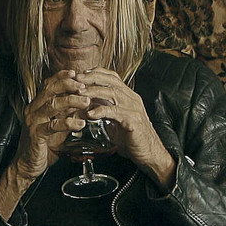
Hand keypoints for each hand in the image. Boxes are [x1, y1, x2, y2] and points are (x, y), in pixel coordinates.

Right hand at [12, 69, 91, 177]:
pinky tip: (80, 123)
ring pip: (52, 105)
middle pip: (49, 90)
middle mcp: (33, 110)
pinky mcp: (36, 135)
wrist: (27, 165)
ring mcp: (33, 122)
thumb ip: (66, 114)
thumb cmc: (43, 145)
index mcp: (37, 106)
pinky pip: (52, 126)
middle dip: (68, 85)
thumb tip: (84, 104)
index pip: (48, 85)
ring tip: (86, 102)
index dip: (61, 77)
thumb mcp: (57, 126)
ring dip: (71, 101)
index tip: (76, 73)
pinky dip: (68, 123)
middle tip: (84, 86)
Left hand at [77, 67, 176, 187]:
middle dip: (92, 78)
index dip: (96, 73)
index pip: (112, 77)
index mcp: (128, 96)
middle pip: (111, 81)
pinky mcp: (133, 121)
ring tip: (80, 94)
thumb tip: (88, 105)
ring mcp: (133, 108)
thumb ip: (105, 110)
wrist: (149, 152)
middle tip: (76, 80)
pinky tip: (90, 114)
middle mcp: (132, 98)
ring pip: (113, 93)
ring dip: (94, 92)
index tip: (81, 74)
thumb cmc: (131, 137)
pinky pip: (116, 112)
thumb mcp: (115, 119)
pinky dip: (102, 111)